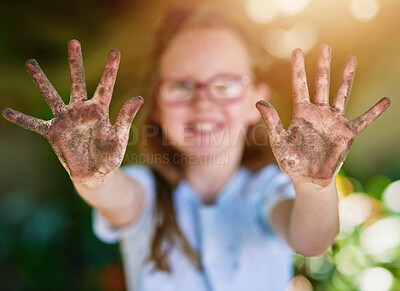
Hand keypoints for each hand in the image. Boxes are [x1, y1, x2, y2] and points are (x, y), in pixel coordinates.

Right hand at [3, 40, 142, 184]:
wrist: (96, 173)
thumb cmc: (110, 155)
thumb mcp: (120, 136)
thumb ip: (126, 117)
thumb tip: (139, 97)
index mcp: (100, 110)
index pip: (106, 85)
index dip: (111, 69)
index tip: (115, 50)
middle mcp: (81, 110)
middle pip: (77, 82)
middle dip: (75, 63)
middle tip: (73, 42)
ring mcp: (66, 120)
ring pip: (52, 96)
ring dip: (41, 80)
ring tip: (31, 63)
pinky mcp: (54, 133)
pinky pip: (35, 124)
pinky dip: (23, 119)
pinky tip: (8, 112)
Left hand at [256, 45, 389, 186]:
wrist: (308, 179)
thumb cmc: (291, 161)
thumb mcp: (279, 142)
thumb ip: (272, 123)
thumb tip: (259, 103)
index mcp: (301, 113)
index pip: (299, 86)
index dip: (298, 69)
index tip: (296, 51)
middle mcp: (318, 113)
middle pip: (321, 84)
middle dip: (322, 66)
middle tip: (325, 46)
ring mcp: (334, 121)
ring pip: (341, 94)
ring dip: (346, 77)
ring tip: (350, 59)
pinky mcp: (347, 134)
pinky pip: (363, 120)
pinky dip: (374, 112)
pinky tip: (386, 101)